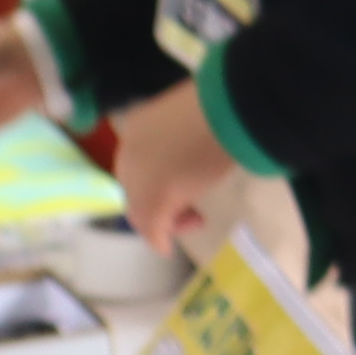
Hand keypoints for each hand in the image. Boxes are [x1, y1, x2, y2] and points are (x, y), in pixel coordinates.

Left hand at [106, 83, 232, 254]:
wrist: (226, 110)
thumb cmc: (219, 106)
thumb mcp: (195, 118)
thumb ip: (187, 131)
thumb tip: (201, 139)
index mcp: (137, 126)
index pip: (136, 160)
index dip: (155, 177)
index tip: (182, 185)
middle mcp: (129, 151)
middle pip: (133, 187)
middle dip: (156, 202)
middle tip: (189, 209)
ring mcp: (138, 177)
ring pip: (139, 208)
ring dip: (162, 220)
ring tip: (194, 221)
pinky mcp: (153, 200)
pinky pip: (151, 226)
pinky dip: (158, 239)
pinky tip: (167, 248)